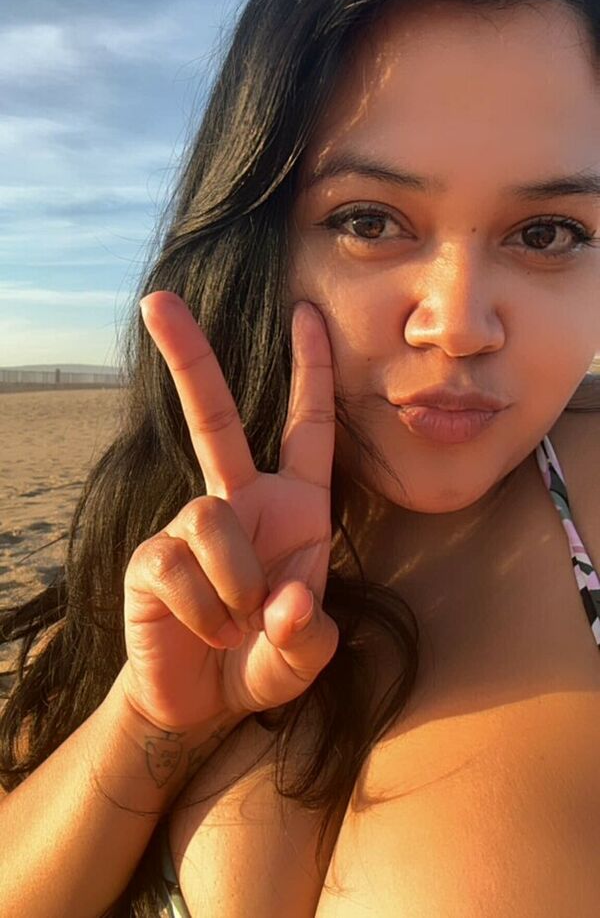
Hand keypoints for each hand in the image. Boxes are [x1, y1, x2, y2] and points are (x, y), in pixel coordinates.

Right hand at [121, 291, 338, 732]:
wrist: (200, 702)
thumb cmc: (262, 660)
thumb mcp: (305, 656)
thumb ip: (309, 634)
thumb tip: (287, 602)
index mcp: (293, 507)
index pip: (306, 428)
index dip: (310, 372)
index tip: (307, 312)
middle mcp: (239, 501)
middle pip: (211, 417)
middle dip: (188, 357)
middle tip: (158, 300)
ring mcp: (188, 526)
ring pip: (211, 519)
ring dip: (234, 585)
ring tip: (235, 625)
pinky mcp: (151, 558)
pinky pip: (179, 565)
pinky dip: (204, 610)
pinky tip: (205, 631)